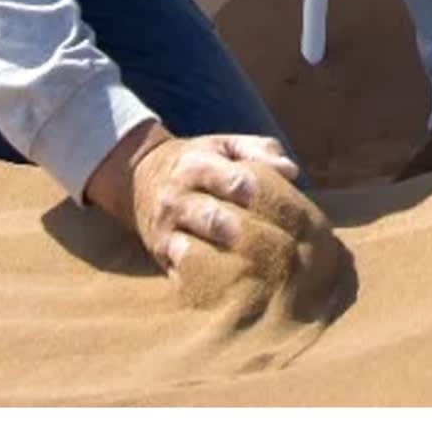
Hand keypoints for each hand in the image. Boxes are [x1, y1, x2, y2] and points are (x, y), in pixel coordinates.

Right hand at [85, 122, 300, 272]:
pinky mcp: (163, 253)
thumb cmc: (201, 161)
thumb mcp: (226, 145)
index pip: (233, 181)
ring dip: (233, 260)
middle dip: (249, 233)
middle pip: (215, 218)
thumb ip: (260, 151)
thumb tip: (290, 171)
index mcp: (196, 165)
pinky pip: (187, 270)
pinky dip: (212, 279)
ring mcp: (166, 229)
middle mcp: (177, 198)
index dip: (263, 196)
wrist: (139, 177)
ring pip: (199, 249)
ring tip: (266, 267)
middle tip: (285, 247)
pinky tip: (241, 284)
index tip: (292, 208)